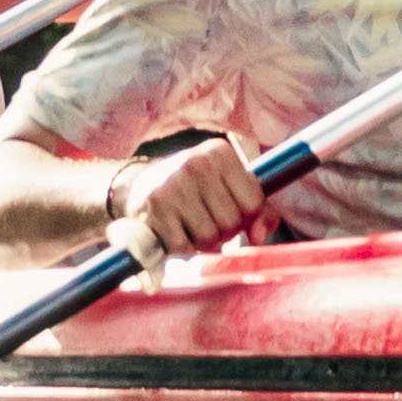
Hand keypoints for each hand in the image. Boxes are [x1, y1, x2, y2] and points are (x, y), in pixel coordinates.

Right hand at [115, 134, 272, 262]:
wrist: (140, 188)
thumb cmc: (194, 190)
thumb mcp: (226, 187)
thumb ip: (256, 210)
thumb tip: (261, 235)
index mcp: (219, 153)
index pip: (254, 202)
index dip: (246, 217)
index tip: (230, 211)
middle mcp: (196, 163)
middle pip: (232, 222)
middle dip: (223, 231)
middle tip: (206, 220)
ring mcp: (173, 185)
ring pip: (209, 237)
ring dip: (202, 241)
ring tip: (190, 225)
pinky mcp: (155, 208)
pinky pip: (184, 246)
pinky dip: (182, 247)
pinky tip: (174, 231)